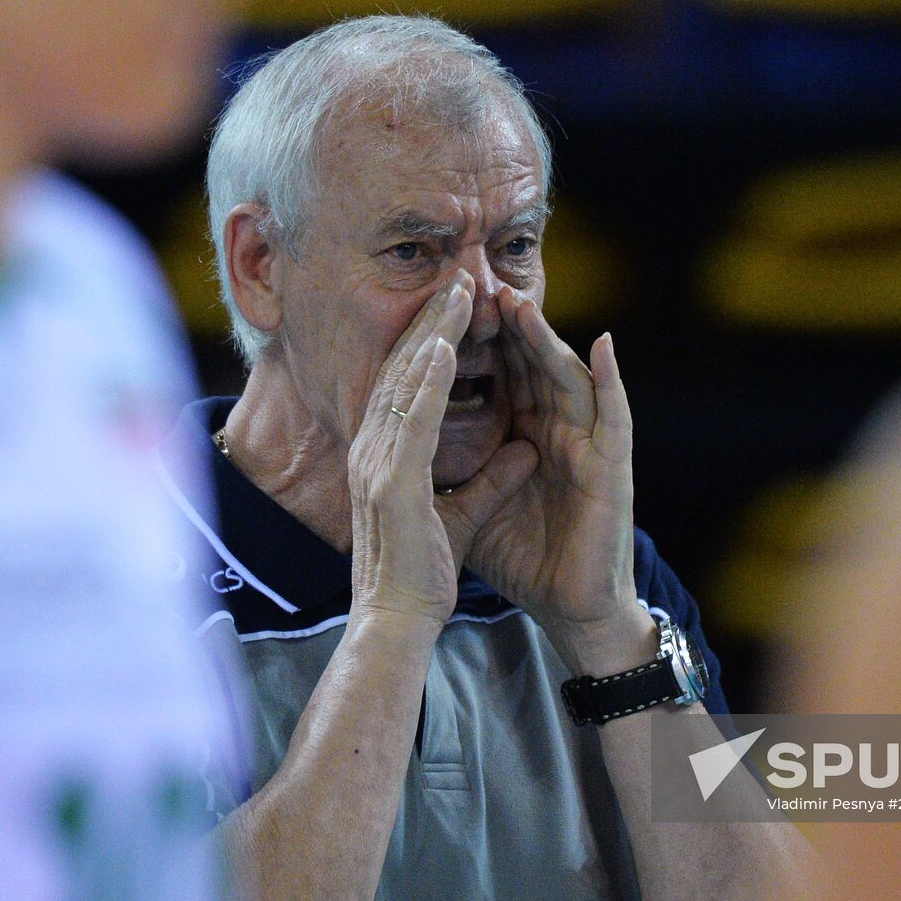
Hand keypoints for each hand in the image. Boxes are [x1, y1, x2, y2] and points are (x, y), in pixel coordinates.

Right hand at [347, 274, 533, 625]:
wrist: (396, 620)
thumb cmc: (421, 572)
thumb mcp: (466, 513)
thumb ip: (493, 479)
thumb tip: (527, 450)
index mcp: (386, 455)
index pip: (407, 385)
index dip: (430, 342)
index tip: (457, 309)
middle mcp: (373, 449)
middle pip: (401, 370)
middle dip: (429, 322)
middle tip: (455, 279)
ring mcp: (377, 463)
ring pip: (403, 383)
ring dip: (429, 334)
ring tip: (453, 293)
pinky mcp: (391, 481)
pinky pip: (411, 421)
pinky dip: (425, 381)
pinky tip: (441, 346)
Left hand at [455, 284, 647, 668]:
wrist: (569, 607)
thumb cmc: (527, 559)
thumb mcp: (475, 506)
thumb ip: (454, 470)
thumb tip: (405, 451)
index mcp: (528, 436)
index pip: (500, 376)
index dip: (472, 343)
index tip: (438, 308)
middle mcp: (559, 431)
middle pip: (530, 365)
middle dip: (504, 325)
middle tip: (472, 284)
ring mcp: (588, 445)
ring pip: (567, 377)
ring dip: (546, 338)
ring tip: (520, 302)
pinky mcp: (613, 466)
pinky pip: (615, 414)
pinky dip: (612, 379)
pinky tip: (604, 345)